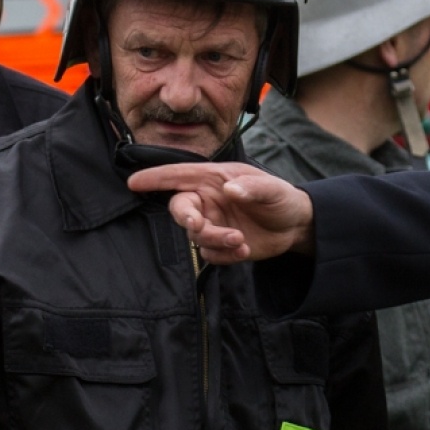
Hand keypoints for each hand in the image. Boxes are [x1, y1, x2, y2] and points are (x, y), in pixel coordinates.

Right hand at [126, 162, 313, 263]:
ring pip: (195, 235)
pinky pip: (210, 253)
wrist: (296, 226)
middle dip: (186, 218)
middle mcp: (208, 201)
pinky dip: (224, 254)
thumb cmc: (281, 198)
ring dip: (214, 240)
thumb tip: (229, 189)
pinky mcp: (220, 245)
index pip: (180, 176)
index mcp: (214, 179)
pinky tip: (244, 250)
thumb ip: (253, 187)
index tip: (134, 182)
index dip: (156, 178)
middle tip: (198, 225)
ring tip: (240, 240)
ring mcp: (212, 223)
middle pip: (180, 208)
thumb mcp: (273, 189)